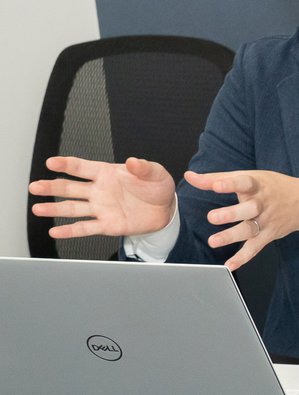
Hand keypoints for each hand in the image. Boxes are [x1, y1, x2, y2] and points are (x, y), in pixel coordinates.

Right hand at [29, 156, 175, 238]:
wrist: (167, 209)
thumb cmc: (157, 187)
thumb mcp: (155, 173)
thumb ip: (144, 168)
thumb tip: (133, 162)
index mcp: (107, 173)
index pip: (82, 167)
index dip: (66, 164)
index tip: (51, 162)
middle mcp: (99, 190)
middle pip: (70, 188)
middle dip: (51, 187)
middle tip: (35, 187)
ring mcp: (100, 208)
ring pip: (72, 208)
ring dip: (55, 209)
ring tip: (38, 209)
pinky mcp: (107, 225)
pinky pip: (85, 228)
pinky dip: (70, 231)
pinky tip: (55, 232)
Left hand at [186, 169, 298, 270]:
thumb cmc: (272, 187)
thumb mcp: (249, 176)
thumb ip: (217, 178)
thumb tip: (190, 177)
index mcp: (257, 186)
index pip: (244, 183)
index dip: (230, 184)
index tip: (216, 185)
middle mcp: (262, 204)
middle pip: (248, 209)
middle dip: (231, 214)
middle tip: (212, 217)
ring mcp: (266, 221)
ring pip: (249, 230)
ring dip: (232, 236)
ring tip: (213, 241)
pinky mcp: (268, 235)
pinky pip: (255, 248)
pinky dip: (243, 258)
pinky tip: (230, 265)